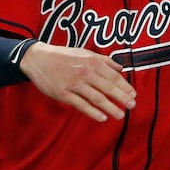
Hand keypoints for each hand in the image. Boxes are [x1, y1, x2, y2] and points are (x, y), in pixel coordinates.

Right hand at [19, 41, 136, 121]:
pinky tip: (102, 118)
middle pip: (108, 88)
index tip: (133, 95)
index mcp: (91, 62)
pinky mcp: (63, 93)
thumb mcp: (83, 52)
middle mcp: (84, 72)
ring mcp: (73, 83)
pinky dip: (93, 112)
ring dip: (111, 107)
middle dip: (122, 98)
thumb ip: (103, 60)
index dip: (125, 86)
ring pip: (96, 98)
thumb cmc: (61, 56)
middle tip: (132, 106)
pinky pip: (81, 104)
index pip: (113, 76)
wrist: (36, 58)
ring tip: (120, 115)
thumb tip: (121, 67)